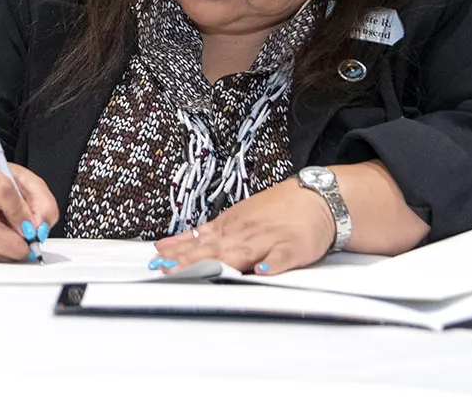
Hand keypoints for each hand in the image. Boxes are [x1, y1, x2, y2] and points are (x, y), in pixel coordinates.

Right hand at [0, 162, 58, 261]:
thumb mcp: (21, 180)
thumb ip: (39, 200)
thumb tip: (40, 228)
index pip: (4, 193)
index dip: (22, 214)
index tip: (33, 225)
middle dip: (16, 244)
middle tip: (28, 245)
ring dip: (8, 253)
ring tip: (15, 242)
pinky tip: (2, 246)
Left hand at [154, 177, 334, 275]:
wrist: (315, 198)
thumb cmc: (273, 212)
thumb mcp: (232, 218)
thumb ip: (201, 236)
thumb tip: (166, 246)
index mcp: (228, 227)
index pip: (197, 242)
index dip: (177, 253)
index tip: (157, 262)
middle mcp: (244, 233)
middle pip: (213, 249)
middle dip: (190, 260)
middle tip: (169, 270)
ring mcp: (267, 239)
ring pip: (241, 252)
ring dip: (220, 263)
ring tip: (201, 273)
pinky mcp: (292, 247)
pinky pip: (281, 257)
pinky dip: (272, 265)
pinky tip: (262, 272)